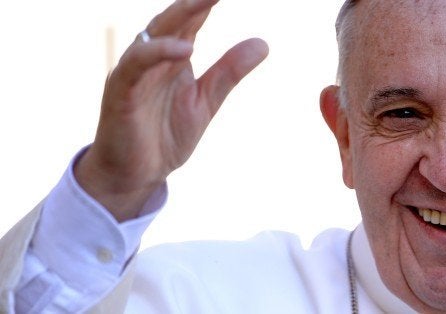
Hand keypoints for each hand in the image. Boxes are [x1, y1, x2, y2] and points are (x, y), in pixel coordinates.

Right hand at [74, 0, 268, 221]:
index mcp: (174, 56)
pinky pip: (136, 65)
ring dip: (180, 14)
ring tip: (206, 0)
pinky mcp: (121, 92)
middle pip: (175, 18)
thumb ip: (229, 72)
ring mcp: (135, 72)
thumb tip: (263, 43)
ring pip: (154, 34)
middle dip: (196, 0)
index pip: (194, 19)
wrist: (137, 175)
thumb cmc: (165, 135)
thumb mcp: (206, 102)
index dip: (210, 1)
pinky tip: (185, 50)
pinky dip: (158, 53)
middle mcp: (153, 57)